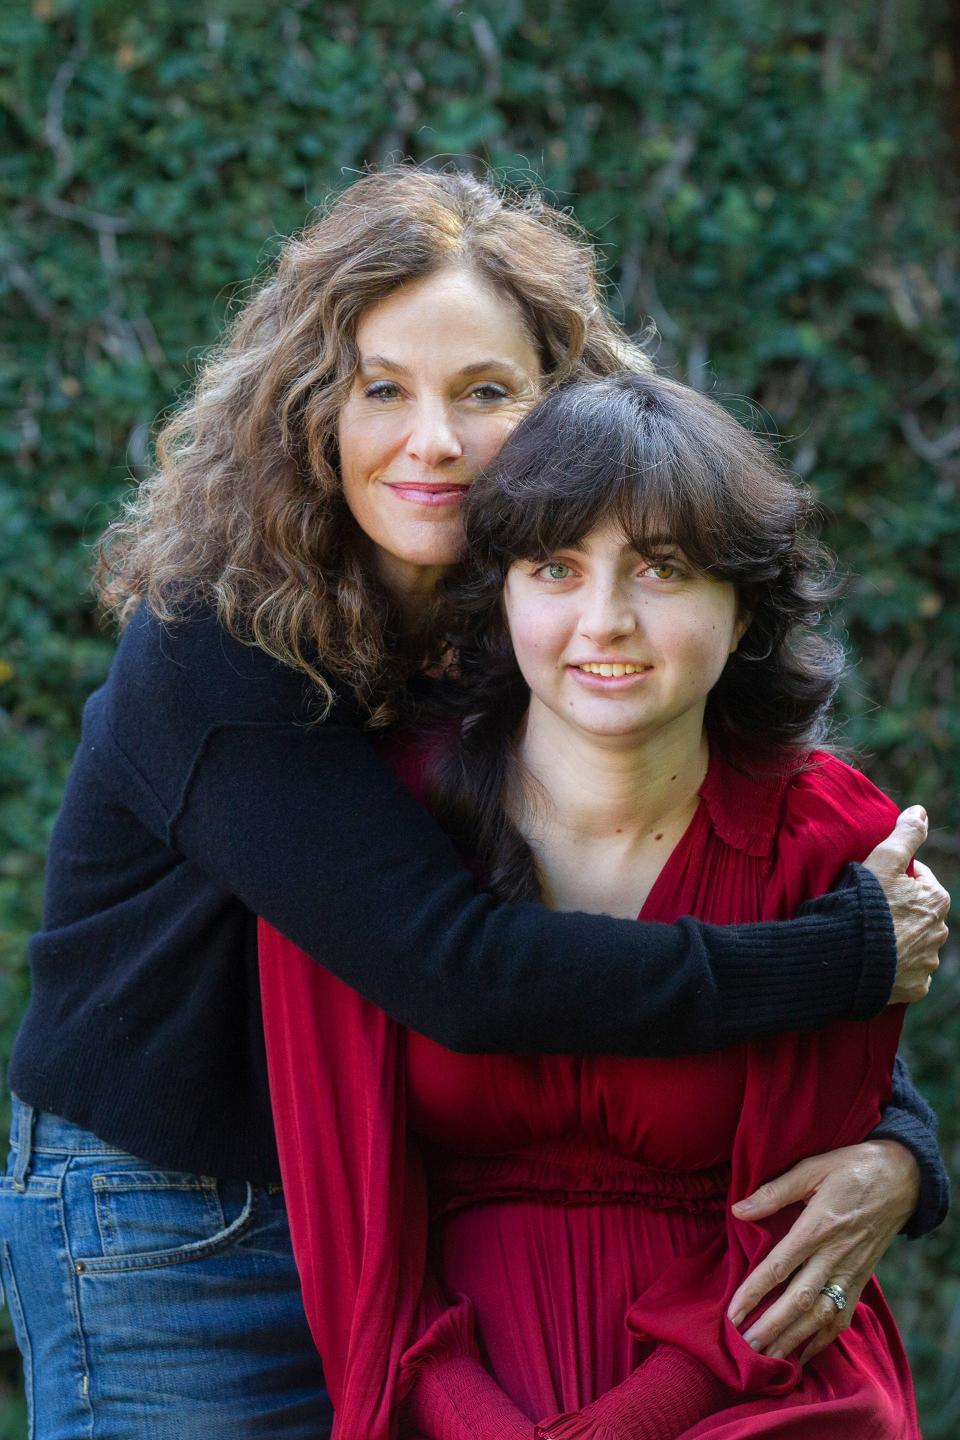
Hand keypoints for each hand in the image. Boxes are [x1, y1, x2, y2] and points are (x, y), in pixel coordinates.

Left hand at [726, 1140, 919, 1362]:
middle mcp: (834, 1255)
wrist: (899, 1179)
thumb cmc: (849, 1168)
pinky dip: (825, 1338)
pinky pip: (843, 1315)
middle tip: (747, 1347)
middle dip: (773, 1326)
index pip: (779, 1266)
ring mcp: (851, 1271)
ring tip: (769, 1357)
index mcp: (818, 1226)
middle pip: (800, 1299)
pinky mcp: (861, 1280)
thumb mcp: (811, 1169)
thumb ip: (775, 1191)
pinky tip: (805, 1353)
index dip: (754, 1292)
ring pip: (822, 1314)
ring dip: (795, 1338)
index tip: (733, 1313)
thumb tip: (739, 1209)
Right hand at [861, 807, 949, 1002]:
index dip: (893, 879)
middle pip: (917, 913)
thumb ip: (905, 833)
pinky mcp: (915, 988)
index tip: (873, 885)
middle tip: (868, 911)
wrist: (846, 957)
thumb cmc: (864, 905)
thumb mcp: (883, 859)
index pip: (918, 880)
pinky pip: (909, 973)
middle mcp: (940, 933)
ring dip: (898, 939)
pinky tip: (877, 960)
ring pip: (915, 944)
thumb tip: (920, 810)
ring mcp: (928, 963)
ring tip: (869, 937)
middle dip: (898, 910)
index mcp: (937, 900)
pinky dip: (896, 967)